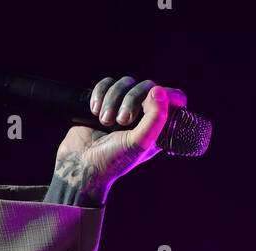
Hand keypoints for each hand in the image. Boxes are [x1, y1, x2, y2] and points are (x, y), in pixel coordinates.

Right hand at [47, 76, 186, 204]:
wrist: (81, 163)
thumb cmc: (113, 160)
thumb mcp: (139, 143)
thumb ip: (155, 119)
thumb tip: (159, 90)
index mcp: (159, 128)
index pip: (175, 99)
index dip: (167, 96)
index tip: (152, 105)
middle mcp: (145, 115)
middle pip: (147, 86)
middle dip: (131, 100)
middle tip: (122, 122)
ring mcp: (125, 106)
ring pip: (125, 82)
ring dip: (112, 100)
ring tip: (104, 121)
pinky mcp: (106, 101)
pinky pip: (107, 83)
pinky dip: (100, 94)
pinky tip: (94, 111)